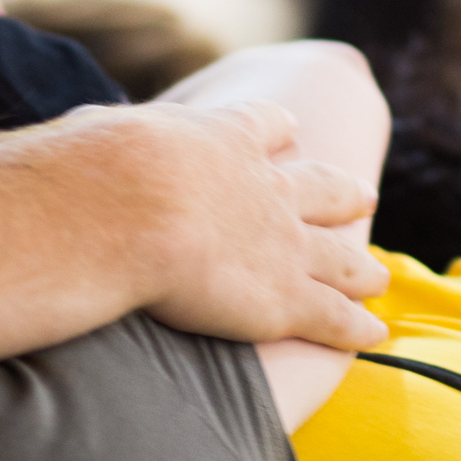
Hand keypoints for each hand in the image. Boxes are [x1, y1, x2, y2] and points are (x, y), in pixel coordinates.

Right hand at [94, 101, 388, 351]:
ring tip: (380, 276)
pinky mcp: (287, 300)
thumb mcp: (96, 133)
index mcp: (222, 139)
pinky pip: (335, 317)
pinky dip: (356, 327)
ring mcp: (285, 244)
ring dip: (362, 270)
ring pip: (340, 258)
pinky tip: (374, 334)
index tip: (292, 129)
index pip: (262, 126)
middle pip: (320, 187)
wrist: (128, 208)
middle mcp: (267, 188)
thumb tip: (80, 137)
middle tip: (365, 195)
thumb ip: (102, 137)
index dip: (278, 131)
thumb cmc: (90, 171)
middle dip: (342, 193)